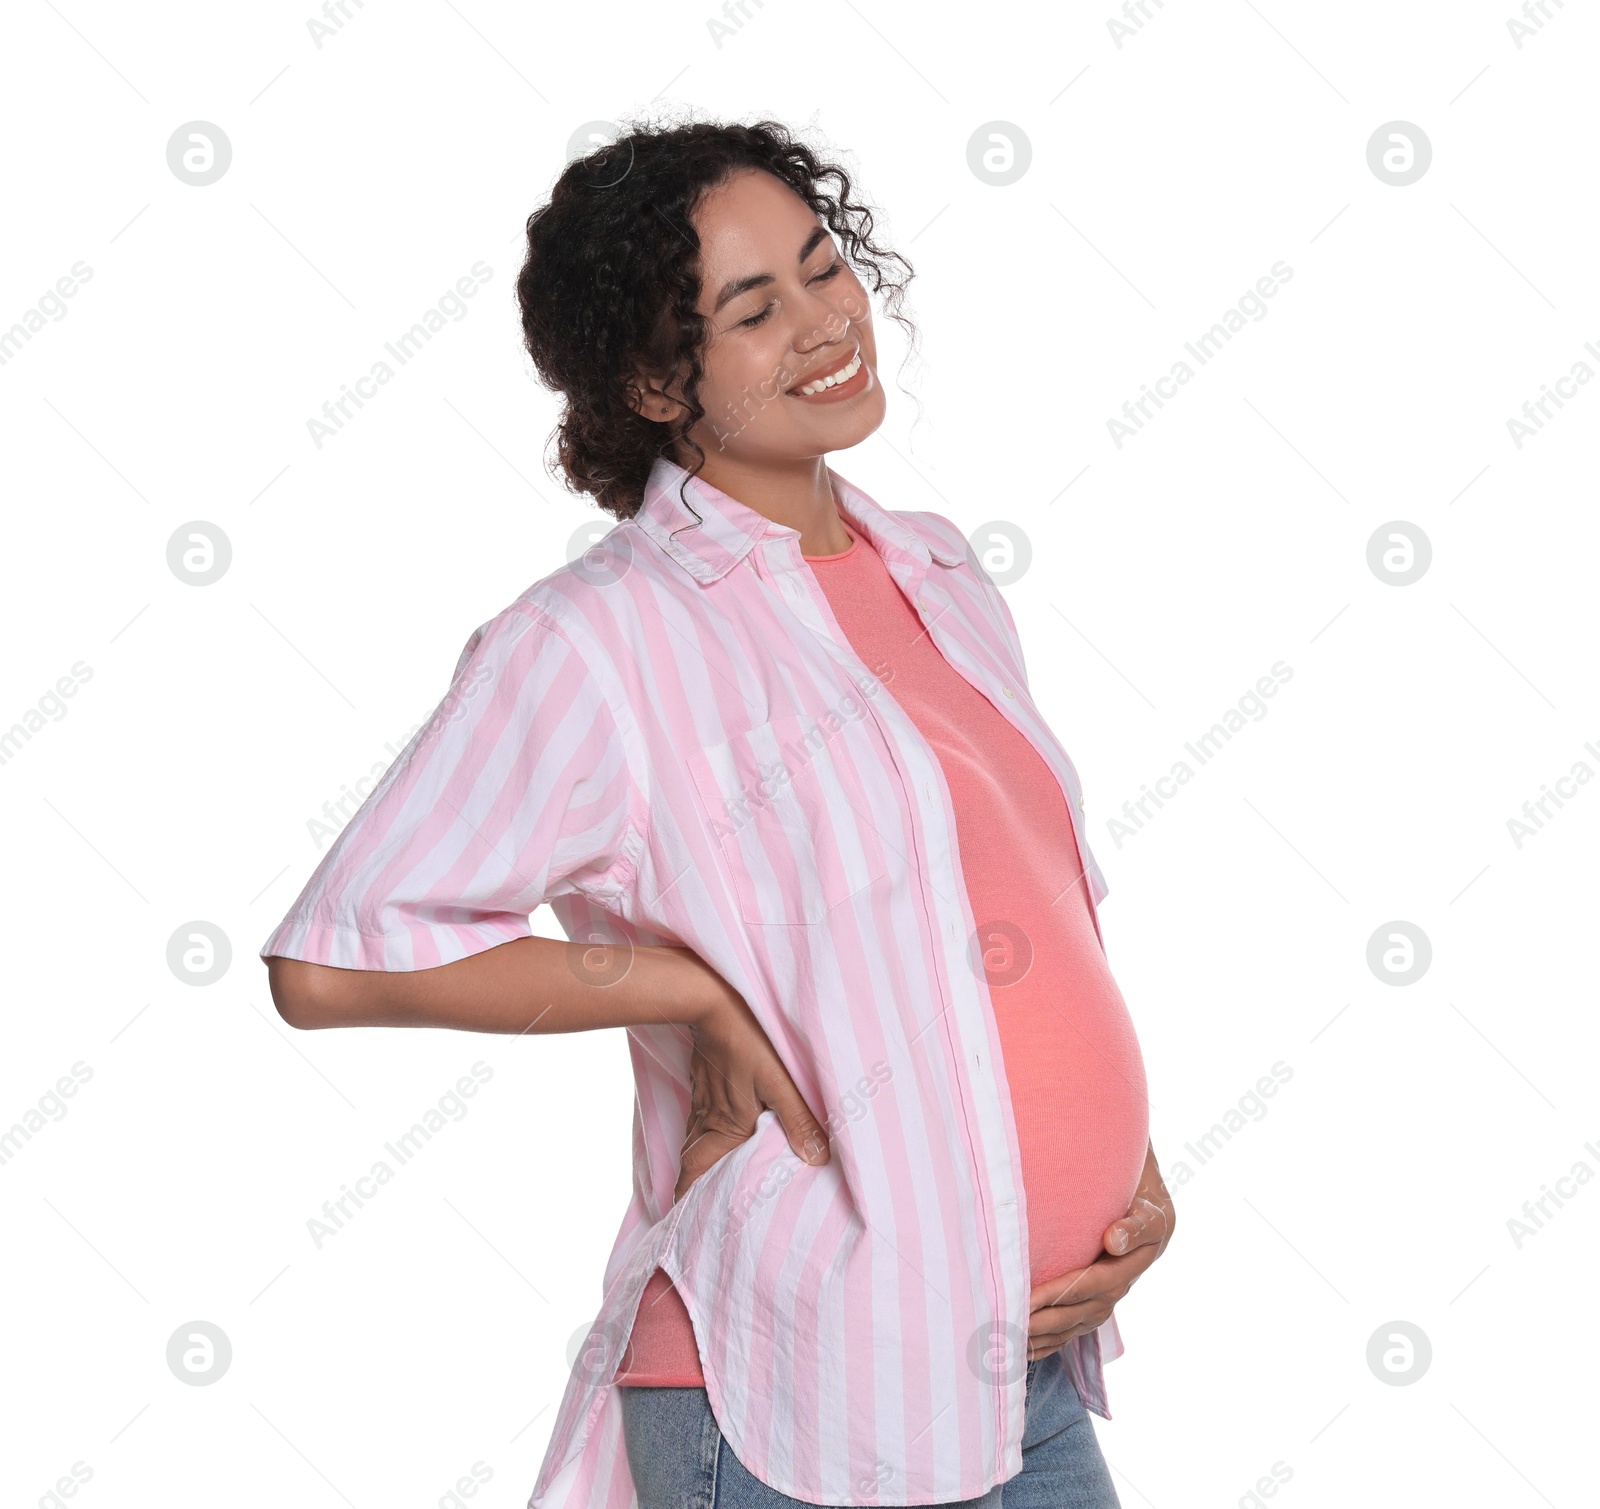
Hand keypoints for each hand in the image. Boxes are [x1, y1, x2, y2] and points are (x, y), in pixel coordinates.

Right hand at [674, 976, 829, 1201]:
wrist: (712, 998)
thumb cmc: (748, 1040)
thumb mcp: (780, 1081)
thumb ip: (798, 1121)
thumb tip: (816, 1161)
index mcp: (726, 1124)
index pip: (696, 1171)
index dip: (687, 1196)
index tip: (682, 1219)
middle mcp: (708, 1115)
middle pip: (691, 1159)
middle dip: (690, 1184)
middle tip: (693, 1204)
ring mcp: (702, 1094)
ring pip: (693, 1136)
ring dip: (696, 1158)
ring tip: (704, 1174)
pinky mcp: (703, 1076)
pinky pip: (698, 1112)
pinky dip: (701, 1129)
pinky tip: (712, 1125)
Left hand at [1026, 1146, 1173, 1361]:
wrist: (1148, 1205)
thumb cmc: (1143, 1198)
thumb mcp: (1150, 1208)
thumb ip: (1136, 1224)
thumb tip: (1114, 1240)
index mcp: (1134, 1263)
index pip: (1091, 1283)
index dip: (1059, 1293)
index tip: (1028, 1299)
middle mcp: (1120, 1287)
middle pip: (1078, 1311)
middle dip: (1042, 1320)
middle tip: (1007, 1324)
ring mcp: (1108, 1299)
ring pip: (1074, 1325)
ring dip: (1042, 1336)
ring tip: (1008, 1341)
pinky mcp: (1096, 1303)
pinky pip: (1073, 1330)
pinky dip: (1049, 1343)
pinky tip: (1024, 1352)